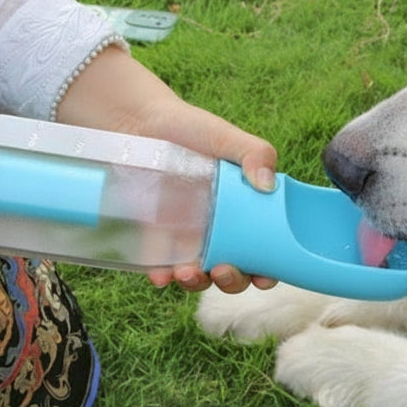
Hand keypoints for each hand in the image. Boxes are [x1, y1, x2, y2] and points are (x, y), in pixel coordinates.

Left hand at [56, 43, 277, 292]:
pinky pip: (161, 267)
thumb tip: (268, 185)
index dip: (268, 270)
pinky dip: (162, 276)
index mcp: (243, 212)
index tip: (264, 277)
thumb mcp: (225, 137)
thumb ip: (255, 154)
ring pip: (199, 275)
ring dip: (197, 283)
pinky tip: (161, 275)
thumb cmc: (189, 128)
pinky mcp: (156, 239)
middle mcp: (218, 231)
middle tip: (224, 270)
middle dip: (232, 282)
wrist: (138, 123)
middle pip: (233, 271)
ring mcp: (186, 237)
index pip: (263, 251)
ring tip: (188, 272)